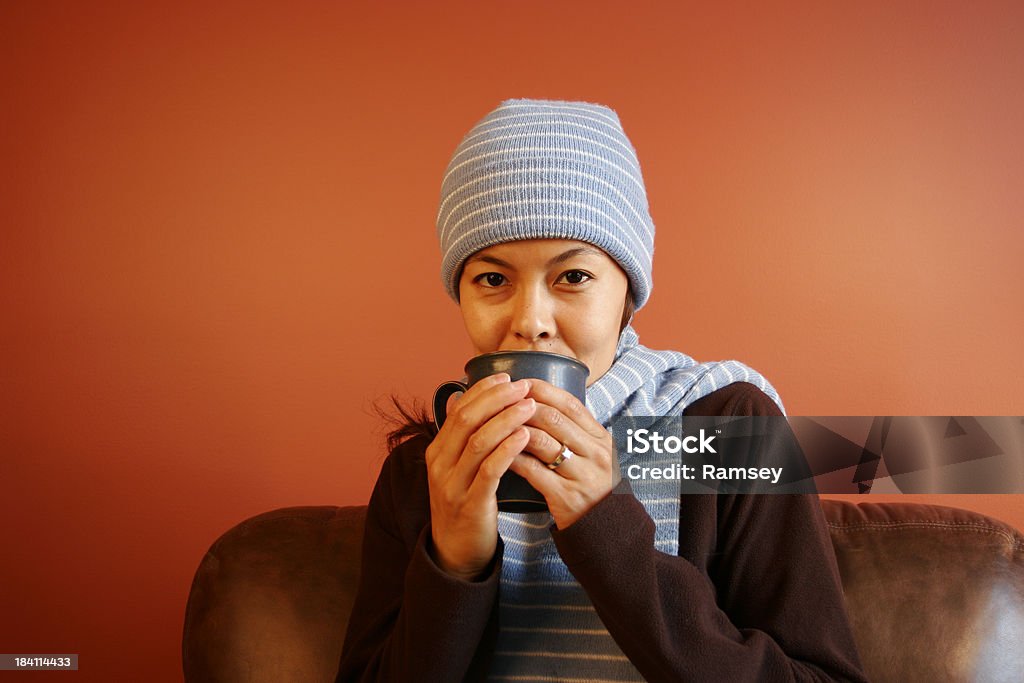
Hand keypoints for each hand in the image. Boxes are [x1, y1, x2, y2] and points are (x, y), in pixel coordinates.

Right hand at [424, 373, 536, 579]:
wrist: (455, 552)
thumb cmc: (464, 503)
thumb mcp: (456, 468)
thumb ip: (461, 437)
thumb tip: (461, 398)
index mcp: (437, 451)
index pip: (458, 409)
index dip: (483, 390)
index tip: (507, 376)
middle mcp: (440, 464)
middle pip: (466, 420)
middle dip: (496, 398)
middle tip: (523, 386)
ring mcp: (452, 484)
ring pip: (478, 441)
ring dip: (506, 419)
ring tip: (530, 406)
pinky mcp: (470, 503)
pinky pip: (490, 470)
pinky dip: (508, 449)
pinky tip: (525, 436)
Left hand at [509, 379, 618, 528]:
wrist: (604, 528)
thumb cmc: (590, 484)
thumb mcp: (591, 453)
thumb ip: (572, 430)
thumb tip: (537, 401)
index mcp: (601, 438)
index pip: (570, 404)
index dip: (543, 390)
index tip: (519, 383)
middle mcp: (595, 453)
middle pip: (553, 418)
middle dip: (522, 407)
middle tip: (499, 402)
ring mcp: (582, 475)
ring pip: (541, 441)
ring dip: (513, 430)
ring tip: (493, 425)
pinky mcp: (566, 496)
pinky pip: (533, 470)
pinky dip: (512, 458)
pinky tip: (496, 454)